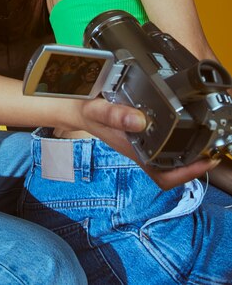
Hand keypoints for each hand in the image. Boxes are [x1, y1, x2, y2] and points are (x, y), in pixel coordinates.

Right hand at [80, 97, 220, 189]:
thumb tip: (140, 121)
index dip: (189, 173)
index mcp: (132, 149)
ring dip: (188, 154)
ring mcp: (139, 144)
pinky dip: (176, 141)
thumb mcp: (96, 109)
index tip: (208, 159)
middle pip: (173, 172)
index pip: (164, 176)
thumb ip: (115, 115)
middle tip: (214, 150)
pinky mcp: (139, 135)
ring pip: (169, 161)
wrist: (71, 108)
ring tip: (206, 140)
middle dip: (196, 165)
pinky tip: (184, 128)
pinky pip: (162, 147)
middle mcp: (139, 150)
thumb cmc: (83, 110)